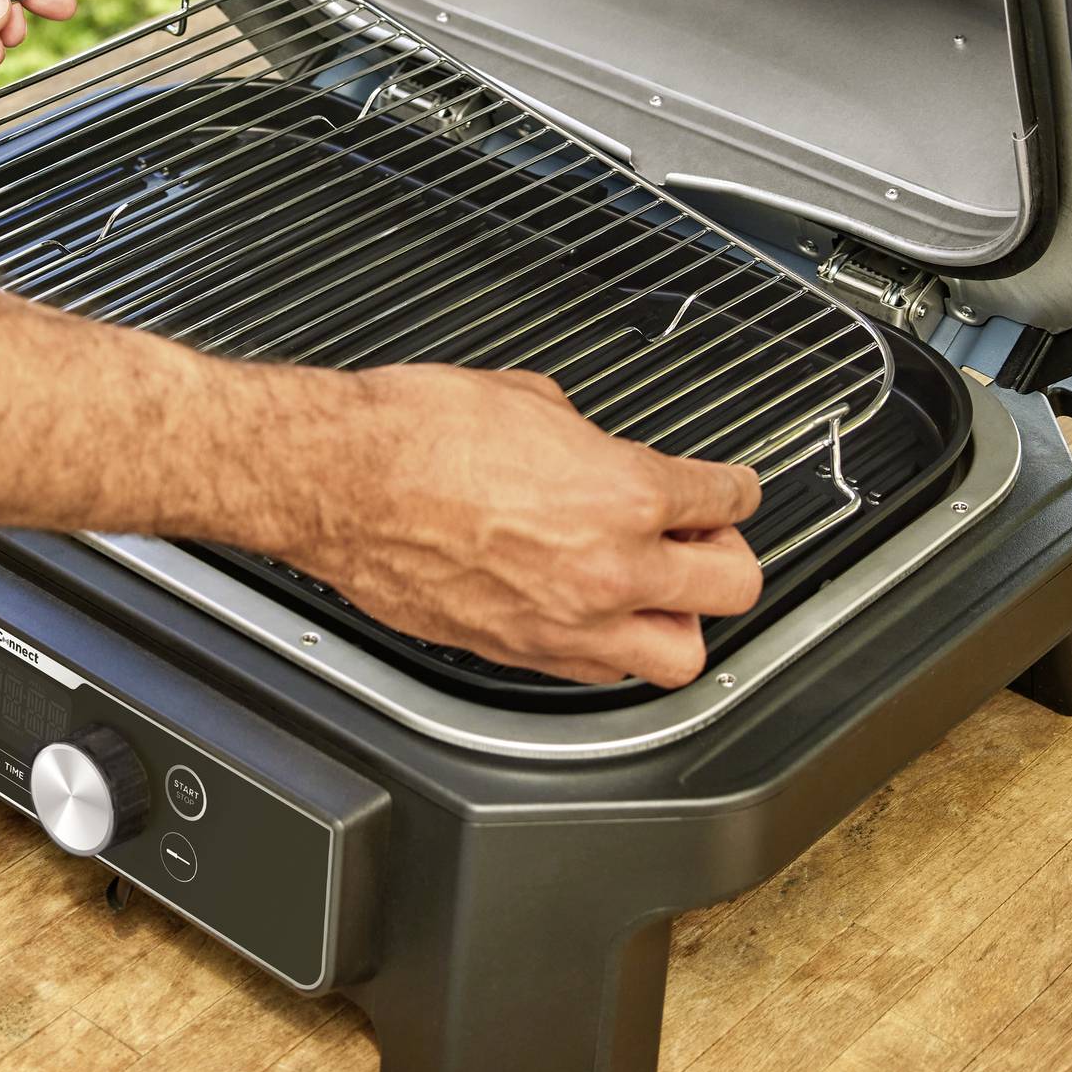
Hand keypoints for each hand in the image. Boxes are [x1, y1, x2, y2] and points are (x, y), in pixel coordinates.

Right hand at [281, 366, 763, 688]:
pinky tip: (595, 614)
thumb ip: (588, 439)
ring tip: (659, 591)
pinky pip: (601, 672)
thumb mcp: (530, 398)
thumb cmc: (415, 431)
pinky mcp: (518, 655)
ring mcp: (567, 624)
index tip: (728, 490)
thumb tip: (597, 450)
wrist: (338, 479)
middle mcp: (610, 568)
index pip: (726, 499)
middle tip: (703, 538)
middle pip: (734, 588)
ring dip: (681, 620)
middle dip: (727, 557)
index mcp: (624, 491)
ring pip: (680, 657)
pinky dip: (611, 648)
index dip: (733, 489)